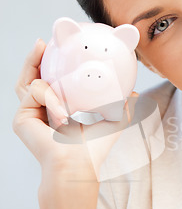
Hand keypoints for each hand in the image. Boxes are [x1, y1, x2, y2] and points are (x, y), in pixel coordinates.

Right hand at [13, 38, 138, 180]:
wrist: (79, 165)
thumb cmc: (95, 148)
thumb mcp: (112, 120)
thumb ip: (123, 106)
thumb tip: (133, 93)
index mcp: (59, 110)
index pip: (51, 83)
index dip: (51, 66)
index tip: (58, 48)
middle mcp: (41, 111)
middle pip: (32, 78)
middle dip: (34, 59)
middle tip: (41, 42)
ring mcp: (30, 114)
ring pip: (30, 82)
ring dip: (39, 70)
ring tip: (42, 50)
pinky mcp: (22, 118)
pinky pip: (36, 92)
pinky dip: (52, 99)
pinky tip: (64, 116)